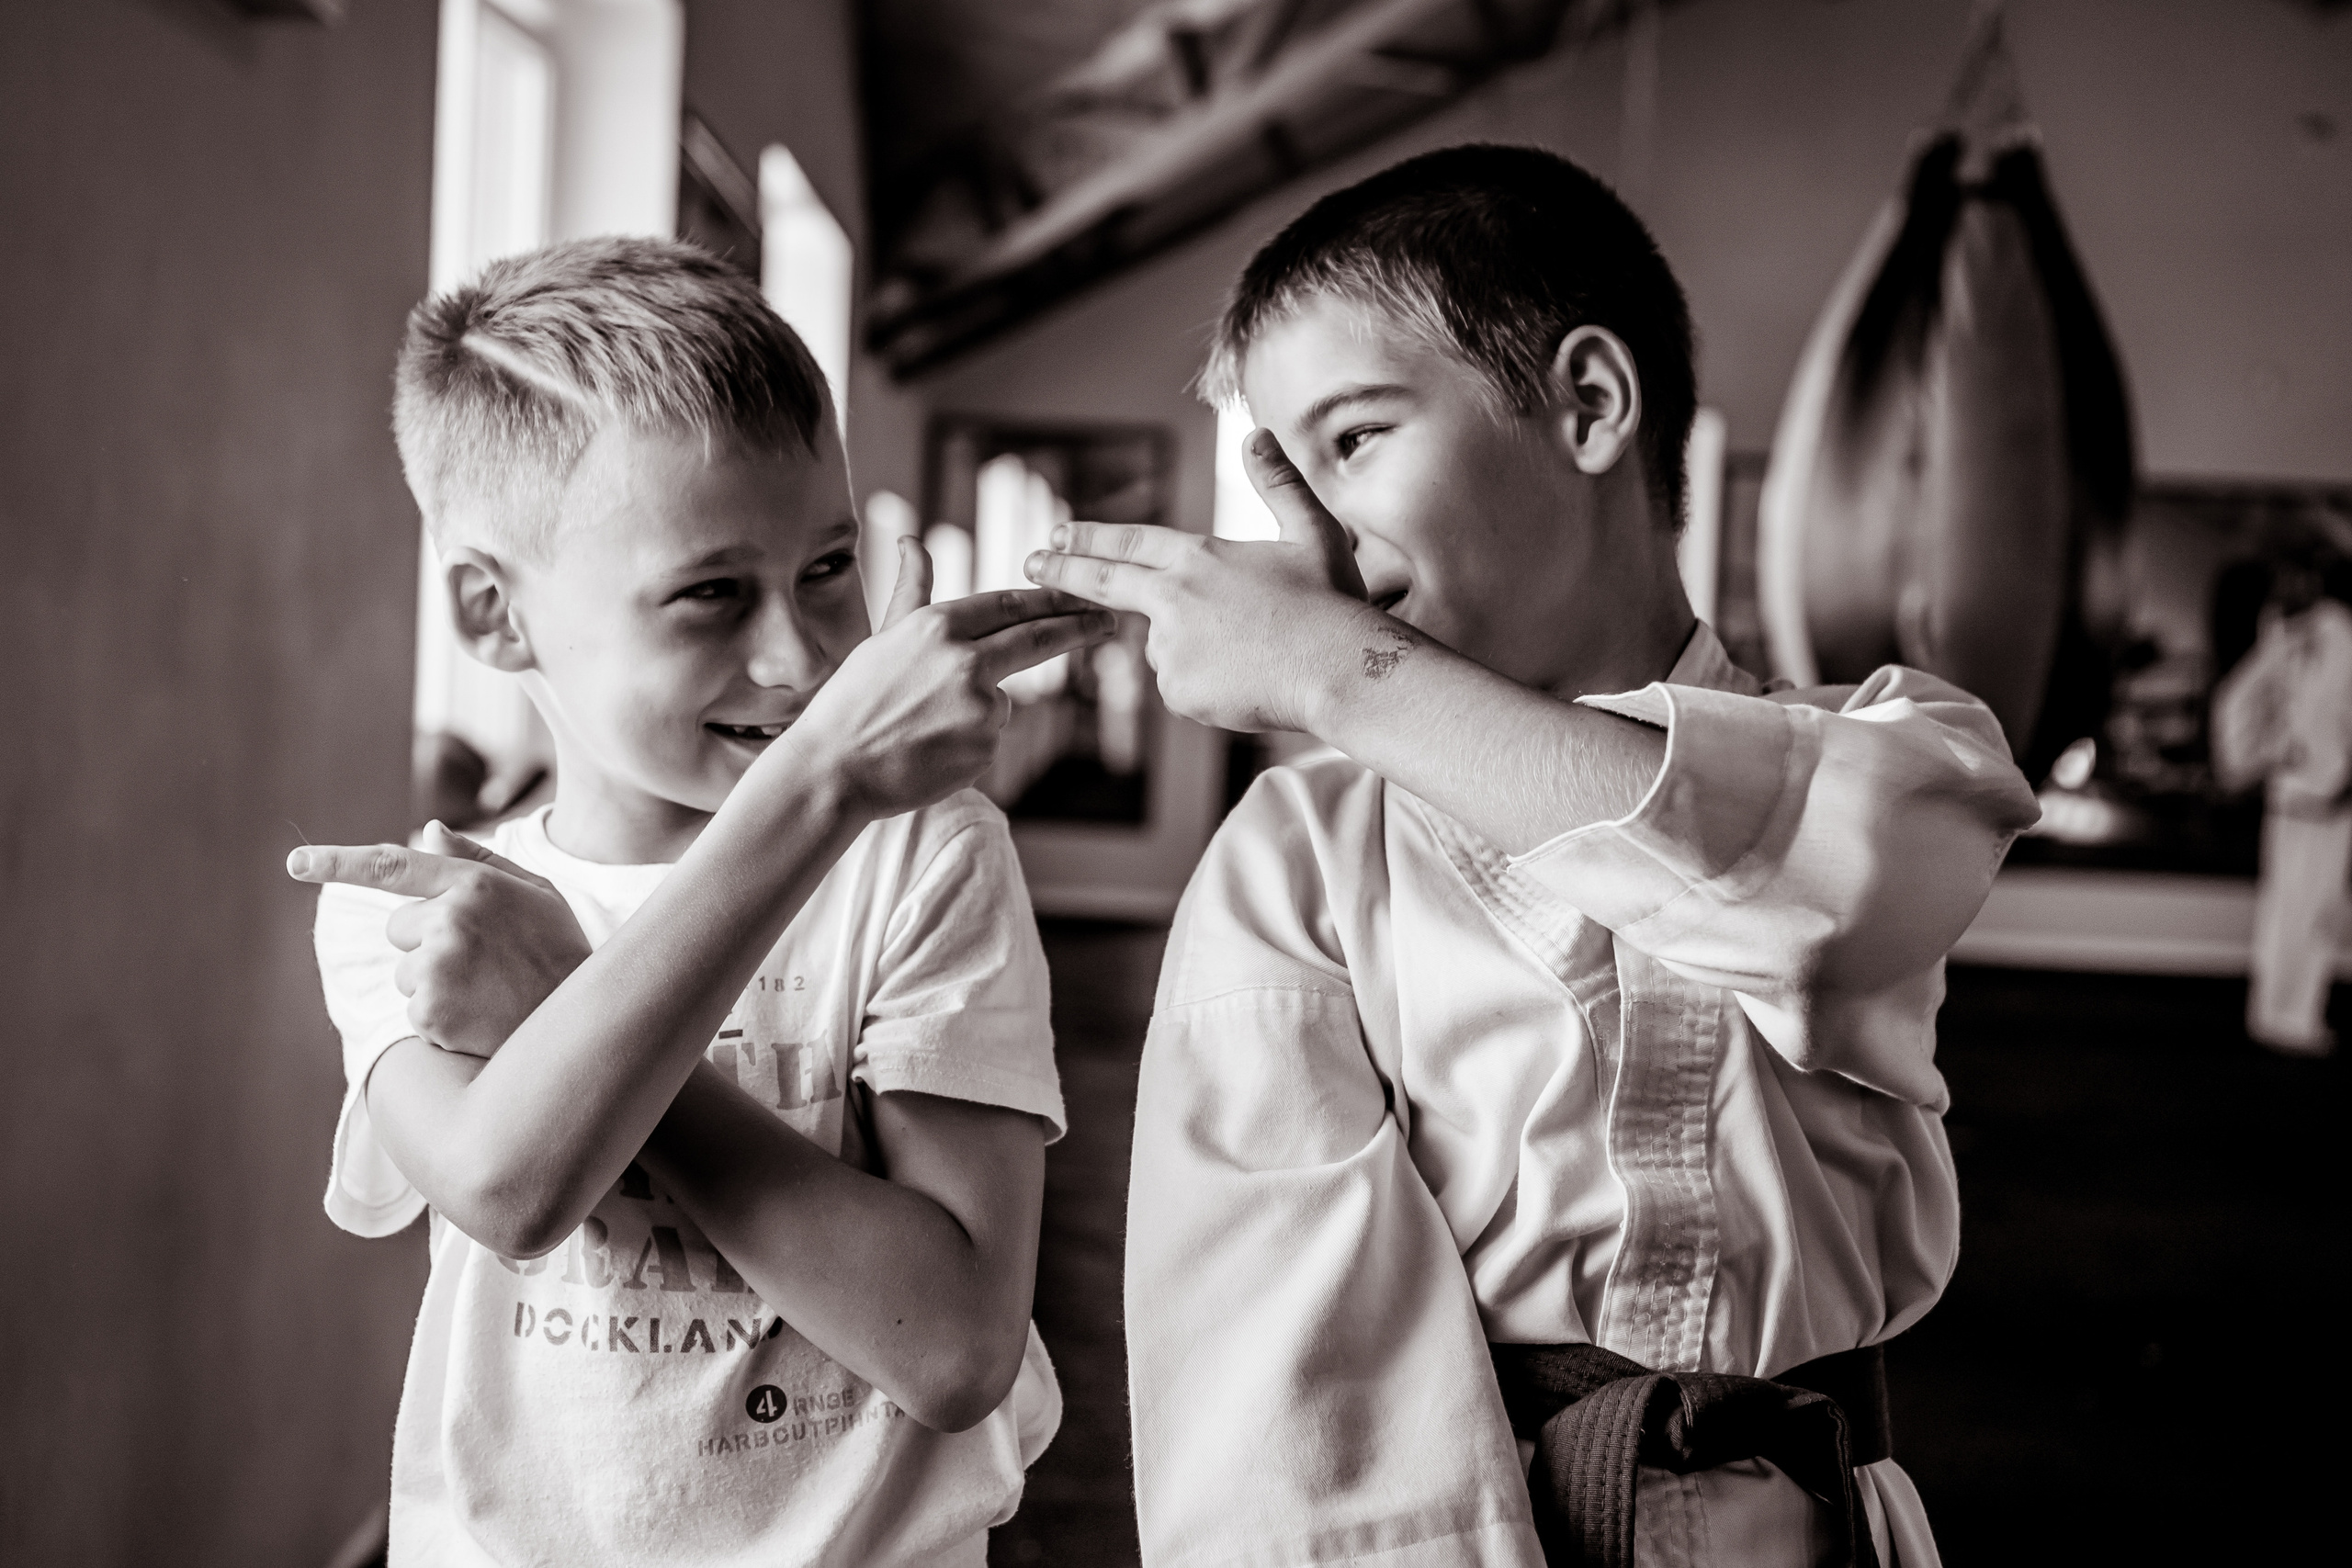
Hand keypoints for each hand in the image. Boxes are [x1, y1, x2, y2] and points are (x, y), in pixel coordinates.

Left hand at [287, 821, 590, 1056]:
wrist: (585, 1023)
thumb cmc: (562, 951)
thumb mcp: (535, 894)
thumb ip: (477, 860)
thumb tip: (427, 830)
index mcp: (474, 884)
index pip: (392, 864)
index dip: (337, 862)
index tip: (295, 863)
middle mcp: (451, 919)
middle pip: (400, 927)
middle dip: (428, 941)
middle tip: (483, 959)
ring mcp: (438, 967)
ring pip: (405, 972)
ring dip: (435, 982)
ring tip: (488, 990)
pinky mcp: (430, 1012)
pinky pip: (414, 1010)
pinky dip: (441, 1018)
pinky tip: (482, 1016)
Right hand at [788, 536, 1116, 816]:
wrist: (834, 769)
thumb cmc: (853, 700)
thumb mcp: (883, 636)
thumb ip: (913, 590)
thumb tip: (912, 540)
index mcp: (938, 626)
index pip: (1010, 605)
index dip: (1051, 598)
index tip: (1083, 594)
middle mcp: (966, 660)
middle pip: (1037, 639)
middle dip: (1078, 627)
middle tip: (1108, 621)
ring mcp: (980, 706)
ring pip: (1002, 699)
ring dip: (977, 708)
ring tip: (923, 726)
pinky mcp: (986, 748)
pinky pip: (990, 738)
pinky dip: (969, 742)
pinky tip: (930, 750)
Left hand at [1022, 428, 1371, 731]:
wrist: (1340, 671)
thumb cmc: (1333, 603)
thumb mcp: (1312, 532)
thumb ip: (1278, 483)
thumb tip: (1257, 434)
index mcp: (1199, 557)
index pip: (1129, 544)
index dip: (1090, 539)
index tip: (1055, 535)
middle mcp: (1174, 599)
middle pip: (1106, 583)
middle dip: (1062, 573)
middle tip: (1028, 565)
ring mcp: (1172, 647)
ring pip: (1167, 648)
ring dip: (1197, 649)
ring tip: (1255, 651)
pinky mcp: (1179, 690)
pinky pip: (1185, 688)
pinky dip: (1209, 685)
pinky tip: (1249, 680)